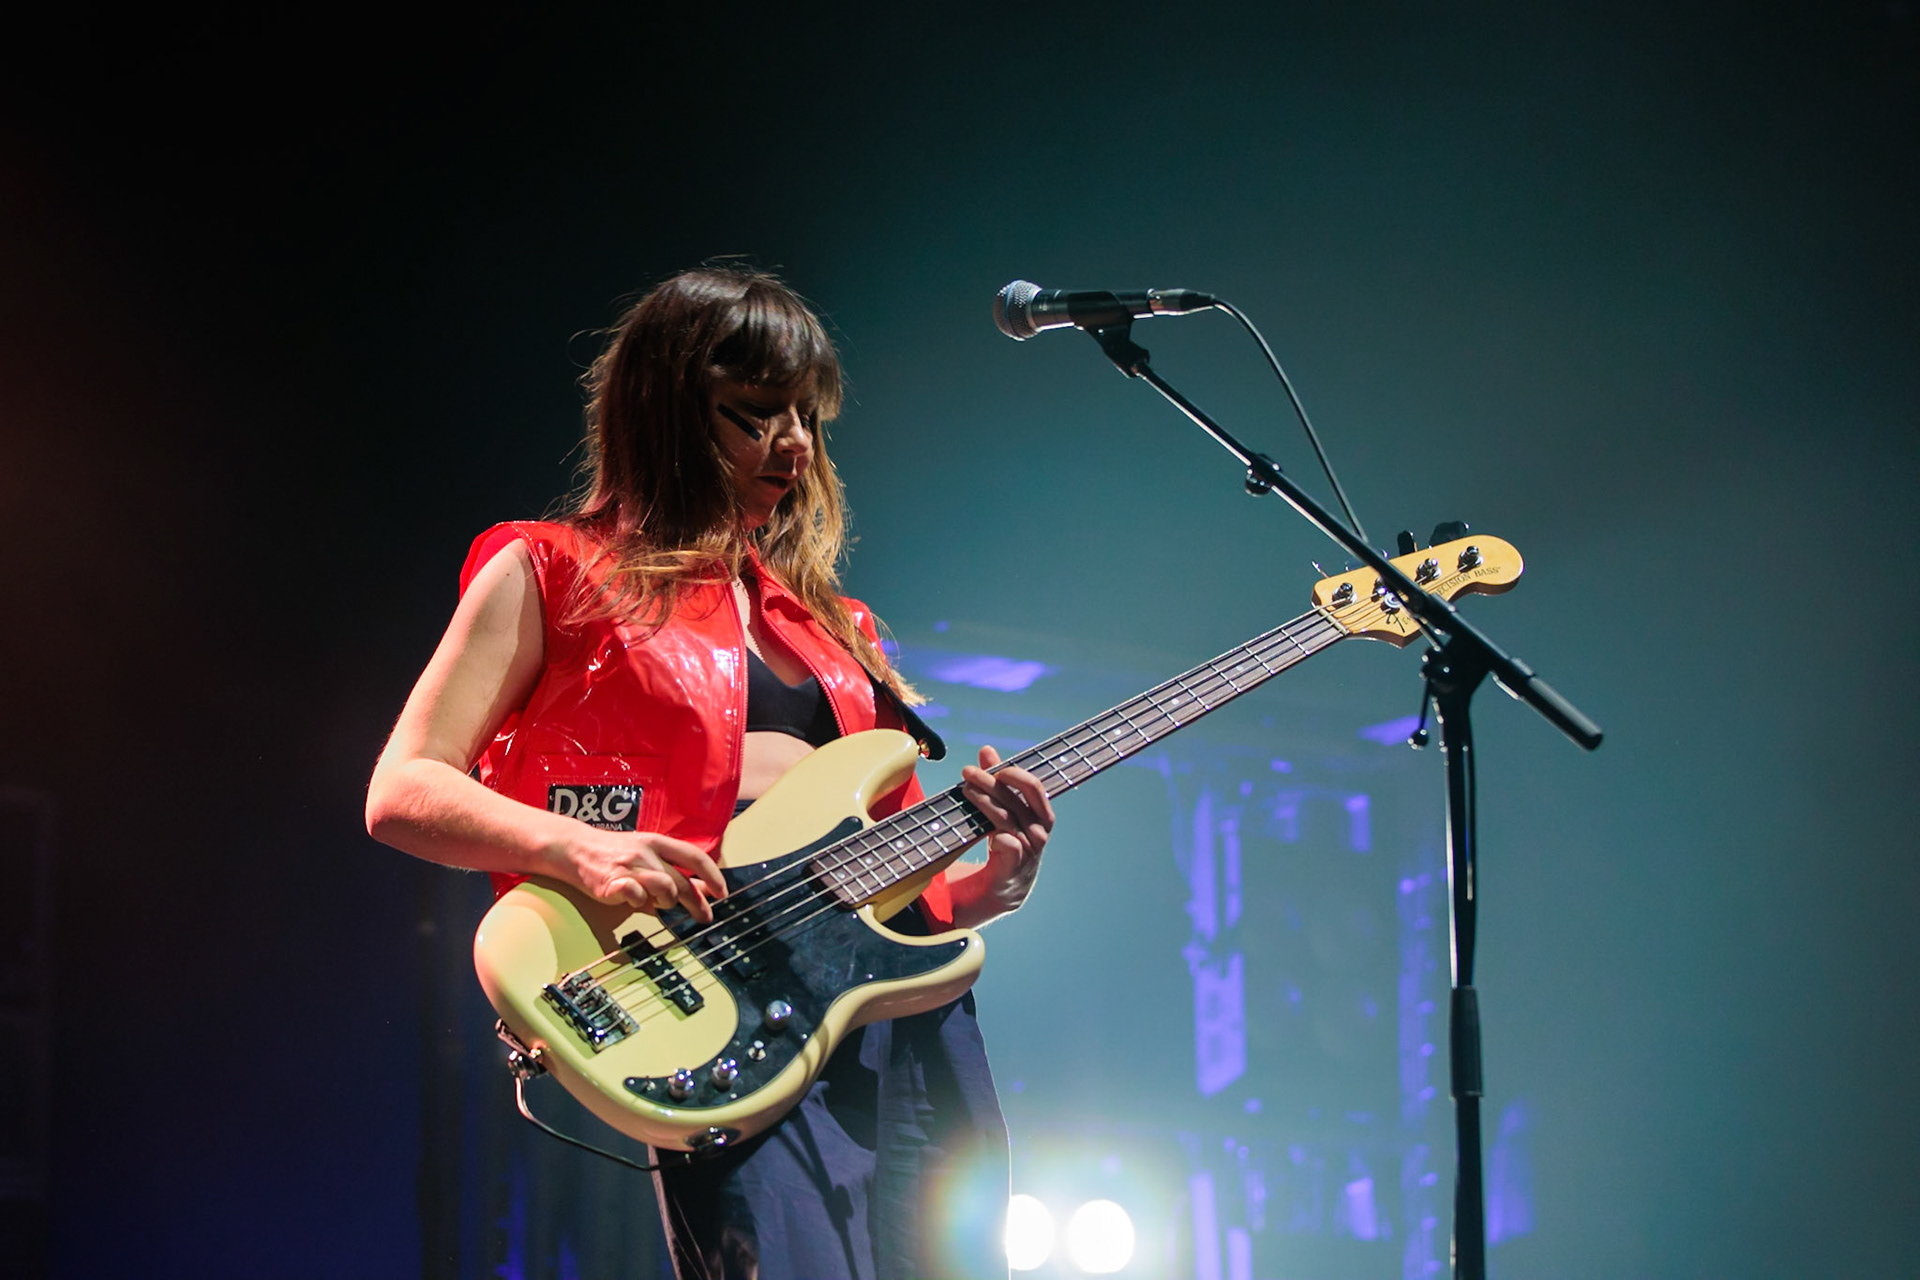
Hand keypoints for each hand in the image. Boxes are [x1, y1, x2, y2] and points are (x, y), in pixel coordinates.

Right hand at [564, 829, 727, 923]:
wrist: (576, 849)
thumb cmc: (617, 854)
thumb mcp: (650, 857)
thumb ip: (676, 873)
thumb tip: (706, 888)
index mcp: (659, 843)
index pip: (694, 857)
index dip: (712, 876)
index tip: (722, 893)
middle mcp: (647, 852)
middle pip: (682, 881)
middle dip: (697, 903)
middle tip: (705, 917)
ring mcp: (630, 866)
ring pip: (665, 887)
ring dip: (666, 901)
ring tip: (657, 903)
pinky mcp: (611, 881)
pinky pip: (634, 894)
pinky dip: (638, 901)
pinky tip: (633, 900)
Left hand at [959, 745, 1055, 919]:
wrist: (994, 895)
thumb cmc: (997, 847)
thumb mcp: (997, 812)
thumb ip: (995, 782)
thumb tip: (987, 750)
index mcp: (1040, 818)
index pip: (1034, 788)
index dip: (1013, 773)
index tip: (991, 764)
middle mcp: (1037, 834)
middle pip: (1017, 801)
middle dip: (992, 783)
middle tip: (967, 772)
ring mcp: (1027, 854)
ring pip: (1008, 821)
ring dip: (986, 802)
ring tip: (965, 790)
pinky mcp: (1013, 872)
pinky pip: (1012, 850)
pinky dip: (1004, 840)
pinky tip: (991, 834)